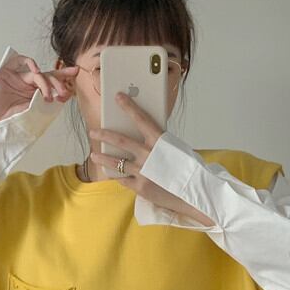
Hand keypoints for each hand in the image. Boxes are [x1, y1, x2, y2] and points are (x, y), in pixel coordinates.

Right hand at [0, 51, 78, 127]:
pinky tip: (36, 72)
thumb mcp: (32, 113)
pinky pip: (21, 61)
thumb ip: (44, 103)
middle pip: (47, 76)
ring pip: (37, 73)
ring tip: (49, 96)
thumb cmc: (8, 121)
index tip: (76, 75)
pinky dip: (30, 63)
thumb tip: (61, 96)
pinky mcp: (6, 73)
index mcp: (34, 93)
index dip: (64, 77)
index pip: (51, 82)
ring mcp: (17, 78)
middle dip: (59, 83)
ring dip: (46, 82)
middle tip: (64, 94)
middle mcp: (27, 84)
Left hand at [89, 92, 213, 224]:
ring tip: (93, 155)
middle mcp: (149, 154)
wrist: (195, 193)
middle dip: (104, 135)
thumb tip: (143, 136)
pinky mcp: (140, 187)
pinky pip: (122, 179)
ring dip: (102, 158)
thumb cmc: (188, 170)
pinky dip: (116, 175)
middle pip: (120, 141)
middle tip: (93, 132)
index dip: (129, 106)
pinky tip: (110, 173)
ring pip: (116, 162)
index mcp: (160, 141)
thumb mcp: (176, 149)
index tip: (118, 97)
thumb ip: (159, 143)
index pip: (141, 119)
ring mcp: (143, 171)